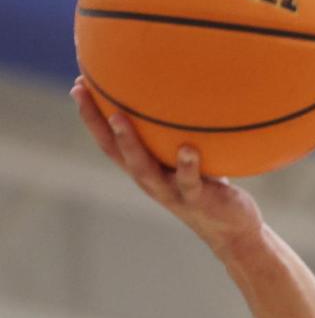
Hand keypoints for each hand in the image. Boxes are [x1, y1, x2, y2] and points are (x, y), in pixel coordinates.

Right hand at [70, 78, 263, 258]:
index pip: (110, 142)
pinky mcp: (198, 200)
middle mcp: (152, 181)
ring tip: (118, 117)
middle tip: (80, 92)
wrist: (234, 231)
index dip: (91, 117)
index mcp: (146, 169)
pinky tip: (188, 149)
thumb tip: (180, 89)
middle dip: (96, 123)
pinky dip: (187, 165)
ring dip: (129, 144)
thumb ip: (179, 135)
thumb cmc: (211, 188)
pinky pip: (190, 182)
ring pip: (144, 169)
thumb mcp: (189, 159)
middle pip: (115, 152)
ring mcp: (173, 192)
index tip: (77, 86)